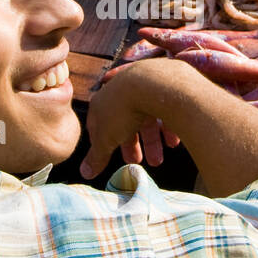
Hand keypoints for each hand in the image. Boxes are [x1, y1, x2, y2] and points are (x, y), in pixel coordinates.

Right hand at [80, 58, 188, 178]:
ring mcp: (142, 86)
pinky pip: (164, 109)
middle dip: (131, 145)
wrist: (153, 84)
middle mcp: (121, 91)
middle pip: (125, 121)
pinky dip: (167, 127)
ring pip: (146, 117)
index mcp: (103, 101)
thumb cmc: (123, 110)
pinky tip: (172, 142)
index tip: (110, 158)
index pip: (100, 124)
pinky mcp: (162, 87)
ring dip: (151, 141)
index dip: (104, 143)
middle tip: (138, 162)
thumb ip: (97, 156)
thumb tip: (85, 173)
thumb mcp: (106, 138)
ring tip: (157, 160)